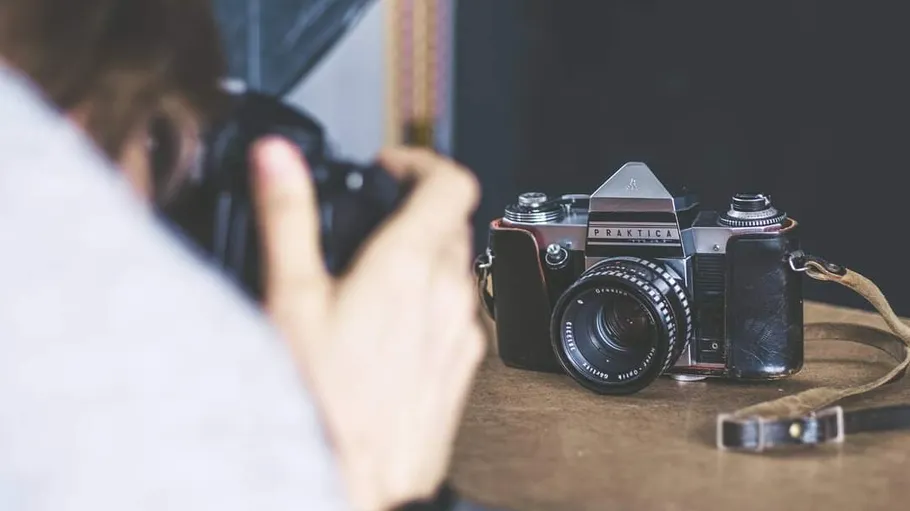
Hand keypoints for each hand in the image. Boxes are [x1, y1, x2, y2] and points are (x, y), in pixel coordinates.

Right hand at [250, 138, 485, 510]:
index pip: (452, 183)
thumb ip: (288, 218)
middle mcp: (449, 295)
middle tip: (374, 218)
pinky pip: (458, 313)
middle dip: (417, 207)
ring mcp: (461, 333)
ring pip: (458, 268)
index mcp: (411, 265)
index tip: (392, 168)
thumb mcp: (291, 298)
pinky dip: (432, 299)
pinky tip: (390, 326)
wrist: (360, 484)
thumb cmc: (324, 403)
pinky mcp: (462, 367)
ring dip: (426, 254)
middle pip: (454, 222)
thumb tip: (278, 158)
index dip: (422, 162)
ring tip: (375, 272)